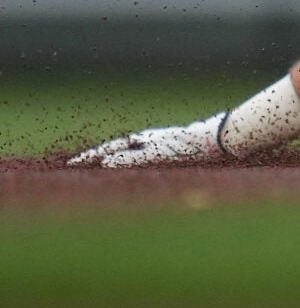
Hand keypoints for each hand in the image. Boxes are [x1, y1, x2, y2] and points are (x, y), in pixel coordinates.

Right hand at [70, 114, 228, 167]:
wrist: (220, 139)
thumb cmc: (190, 147)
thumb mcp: (159, 153)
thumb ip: (134, 158)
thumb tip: (106, 163)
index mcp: (143, 140)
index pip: (110, 149)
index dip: (91, 158)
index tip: (71, 166)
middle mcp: (150, 140)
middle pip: (117, 148)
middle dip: (97, 157)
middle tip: (78, 166)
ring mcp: (161, 143)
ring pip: (130, 151)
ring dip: (113, 158)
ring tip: (99, 167)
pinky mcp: (173, 150)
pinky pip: (144, 156)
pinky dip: (131, 162)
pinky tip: (134, 168)